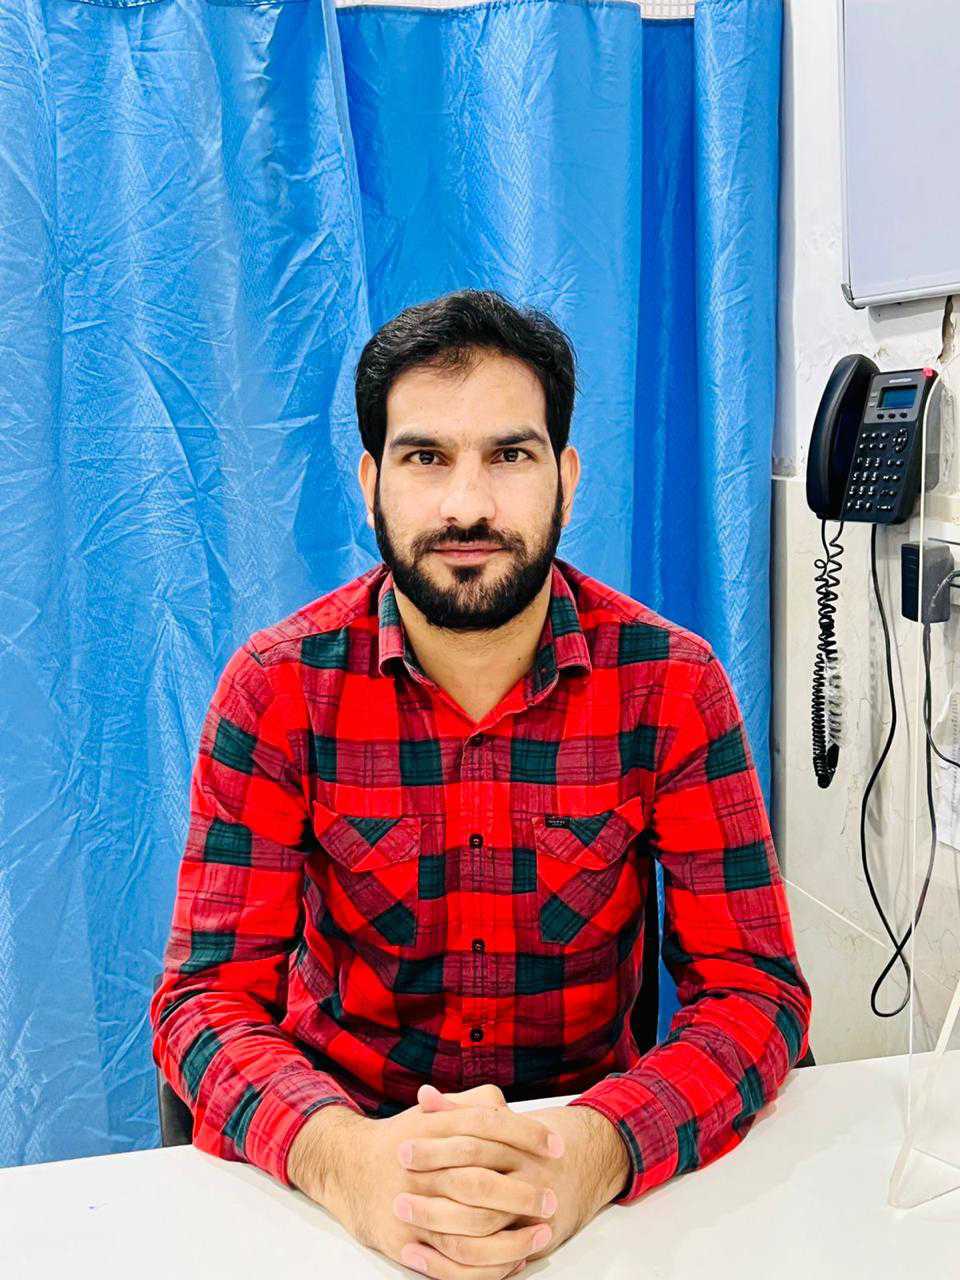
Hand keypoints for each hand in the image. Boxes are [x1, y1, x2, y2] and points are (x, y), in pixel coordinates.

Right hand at [287, 1089, 562, 1279]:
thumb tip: (506, 1105)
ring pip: (469, 1231)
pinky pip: (451, 1264)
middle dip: (522, 1193)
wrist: (348, 1168)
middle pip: (480, 1181)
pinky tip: (513, 1263)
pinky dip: (486, 1268)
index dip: (525, 1134)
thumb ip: (469, 1105)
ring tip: (542, 1235)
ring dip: (511, 1238)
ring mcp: (413, 1207)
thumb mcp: (432, 1115)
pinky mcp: (404, 1242)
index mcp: (433, 1130)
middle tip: (551, 1199)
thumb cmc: (403, 1140)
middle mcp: (422, 1168)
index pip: (486, 1125)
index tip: (557, 1146)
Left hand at [412, 1083, 630, 1262]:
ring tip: (402, 1212)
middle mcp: (527, 1178)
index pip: (475, 1142)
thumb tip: (424, 1096)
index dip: (438, 1145)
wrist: (580, 1170)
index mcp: (518, 1144)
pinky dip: (446, 1262)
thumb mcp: (498, 1120)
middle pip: (477, 1184)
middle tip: (398, 1184)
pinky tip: (415, 1252)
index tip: (403, 1145)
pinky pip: (483, 1263)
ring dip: (436, 1222)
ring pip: (480, 1226)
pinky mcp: (524, 1246)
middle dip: (434, 1185)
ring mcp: (527, 1216)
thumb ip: (461, 1109)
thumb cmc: (522, 1145)